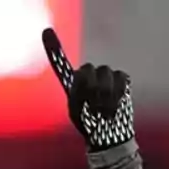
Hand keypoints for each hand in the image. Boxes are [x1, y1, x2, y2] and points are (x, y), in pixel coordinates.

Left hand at [42, 28, 134, 150]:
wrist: (108, 135)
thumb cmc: (89, 125)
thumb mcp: (76, 112)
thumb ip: (76, 93)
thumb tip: (79, 77)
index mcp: (72, 84)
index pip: (63, 65)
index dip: (54, 49)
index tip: (47, 32)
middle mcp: (87, 76)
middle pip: (89, 67)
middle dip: (92, 86)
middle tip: (94, 105)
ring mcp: (105, 76)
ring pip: (105, 71)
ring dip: (105, 93)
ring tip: (104, 110)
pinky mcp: (121, 80)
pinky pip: (121, 76)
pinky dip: (118, 91)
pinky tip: (115, 105)